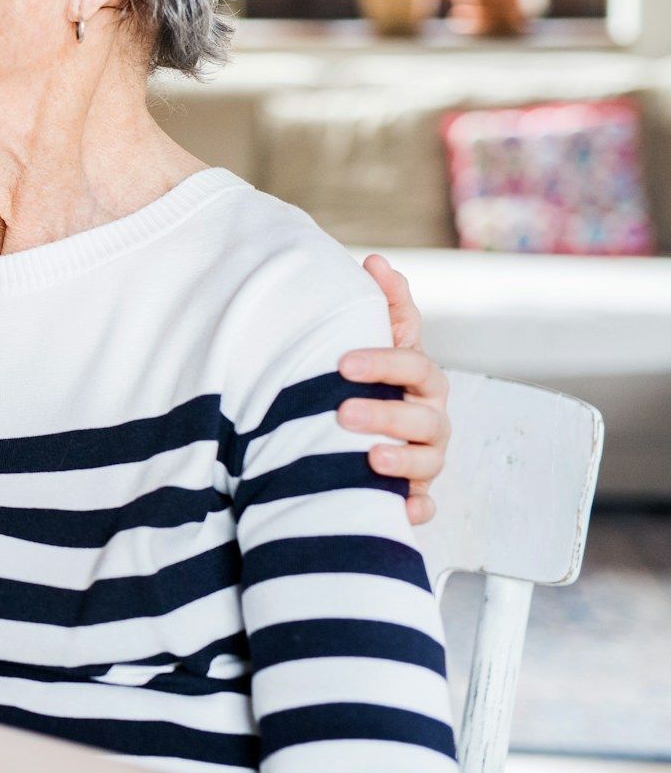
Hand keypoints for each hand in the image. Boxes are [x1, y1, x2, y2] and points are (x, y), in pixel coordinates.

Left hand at [339, 254, 450, 524]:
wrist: (362, 428)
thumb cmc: (371, 378)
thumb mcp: (377, 341)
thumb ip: (383, 305)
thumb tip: (376, 261)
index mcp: (419, 377)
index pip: (413, 363)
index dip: (384, 361)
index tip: (342, 363)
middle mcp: (429, 417)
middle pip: (421, 416)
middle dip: (385, 413)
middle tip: (342, 412)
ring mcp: (426, 456)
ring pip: (429, 461)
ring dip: (402, 462)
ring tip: (369, 458)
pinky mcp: (416, 492)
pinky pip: (425, 506)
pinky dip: (416, 510)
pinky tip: (403, 511)